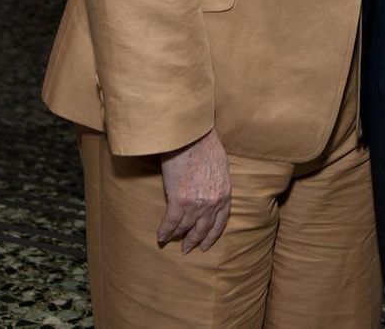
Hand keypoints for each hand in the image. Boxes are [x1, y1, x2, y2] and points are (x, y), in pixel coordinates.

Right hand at [158, 127, 231, 253]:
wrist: (192, 135)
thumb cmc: (205, 143)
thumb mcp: (220, 165)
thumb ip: (216, 181)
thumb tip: (209, 189)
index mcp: (224, 192)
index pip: (221, 221)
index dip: (212, 235)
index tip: (206, 244)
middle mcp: (212, 202)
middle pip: (203, 229)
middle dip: (194, 240)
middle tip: (187, 249)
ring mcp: (196, 204)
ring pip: (185, 227)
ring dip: (177, 235)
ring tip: (172, 240)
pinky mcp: (179, 201)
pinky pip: (170, 223)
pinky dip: (164, 231)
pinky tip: (160, 236)